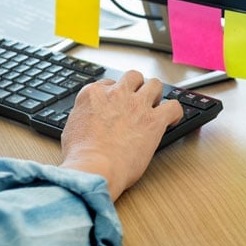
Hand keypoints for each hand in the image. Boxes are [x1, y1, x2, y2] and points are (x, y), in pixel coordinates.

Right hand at [59, 71, 183, 200]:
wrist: (94, 168)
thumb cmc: (81, 156)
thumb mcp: (71, 129)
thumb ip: (83, 117)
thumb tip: (89, 120)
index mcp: (93, 94)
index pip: (109, 84)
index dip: (115, 95)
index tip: (118, 105)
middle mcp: (117, 94)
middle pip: (133, 77)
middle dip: (137, 87)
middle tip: (138, 102)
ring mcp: (137, 105)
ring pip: (155, 84)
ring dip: (156, 95)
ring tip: (155, 107)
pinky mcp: (154, 120)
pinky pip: (173, 106)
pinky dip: (175, 112)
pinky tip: (172, 120)